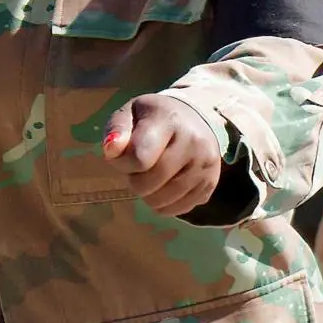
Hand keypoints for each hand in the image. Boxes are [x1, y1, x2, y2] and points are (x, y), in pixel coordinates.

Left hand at [103, 93, 234, 218]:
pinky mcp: (211, 183)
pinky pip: (180, 209)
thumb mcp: (129, 113)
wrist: (195, 118)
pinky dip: (164, 205)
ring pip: (164, 200)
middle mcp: (194, 142)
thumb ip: (116, 129)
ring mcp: (206, 164)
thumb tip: (111, 150)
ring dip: (148, 194)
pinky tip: (163, 187)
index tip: (123, 156)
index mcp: (170, 120)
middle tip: (137, 168)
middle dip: (134, 180)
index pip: (139, 158)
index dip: (123, 164)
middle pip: (150, 183)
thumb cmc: (153, 118)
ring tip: (150, 176)